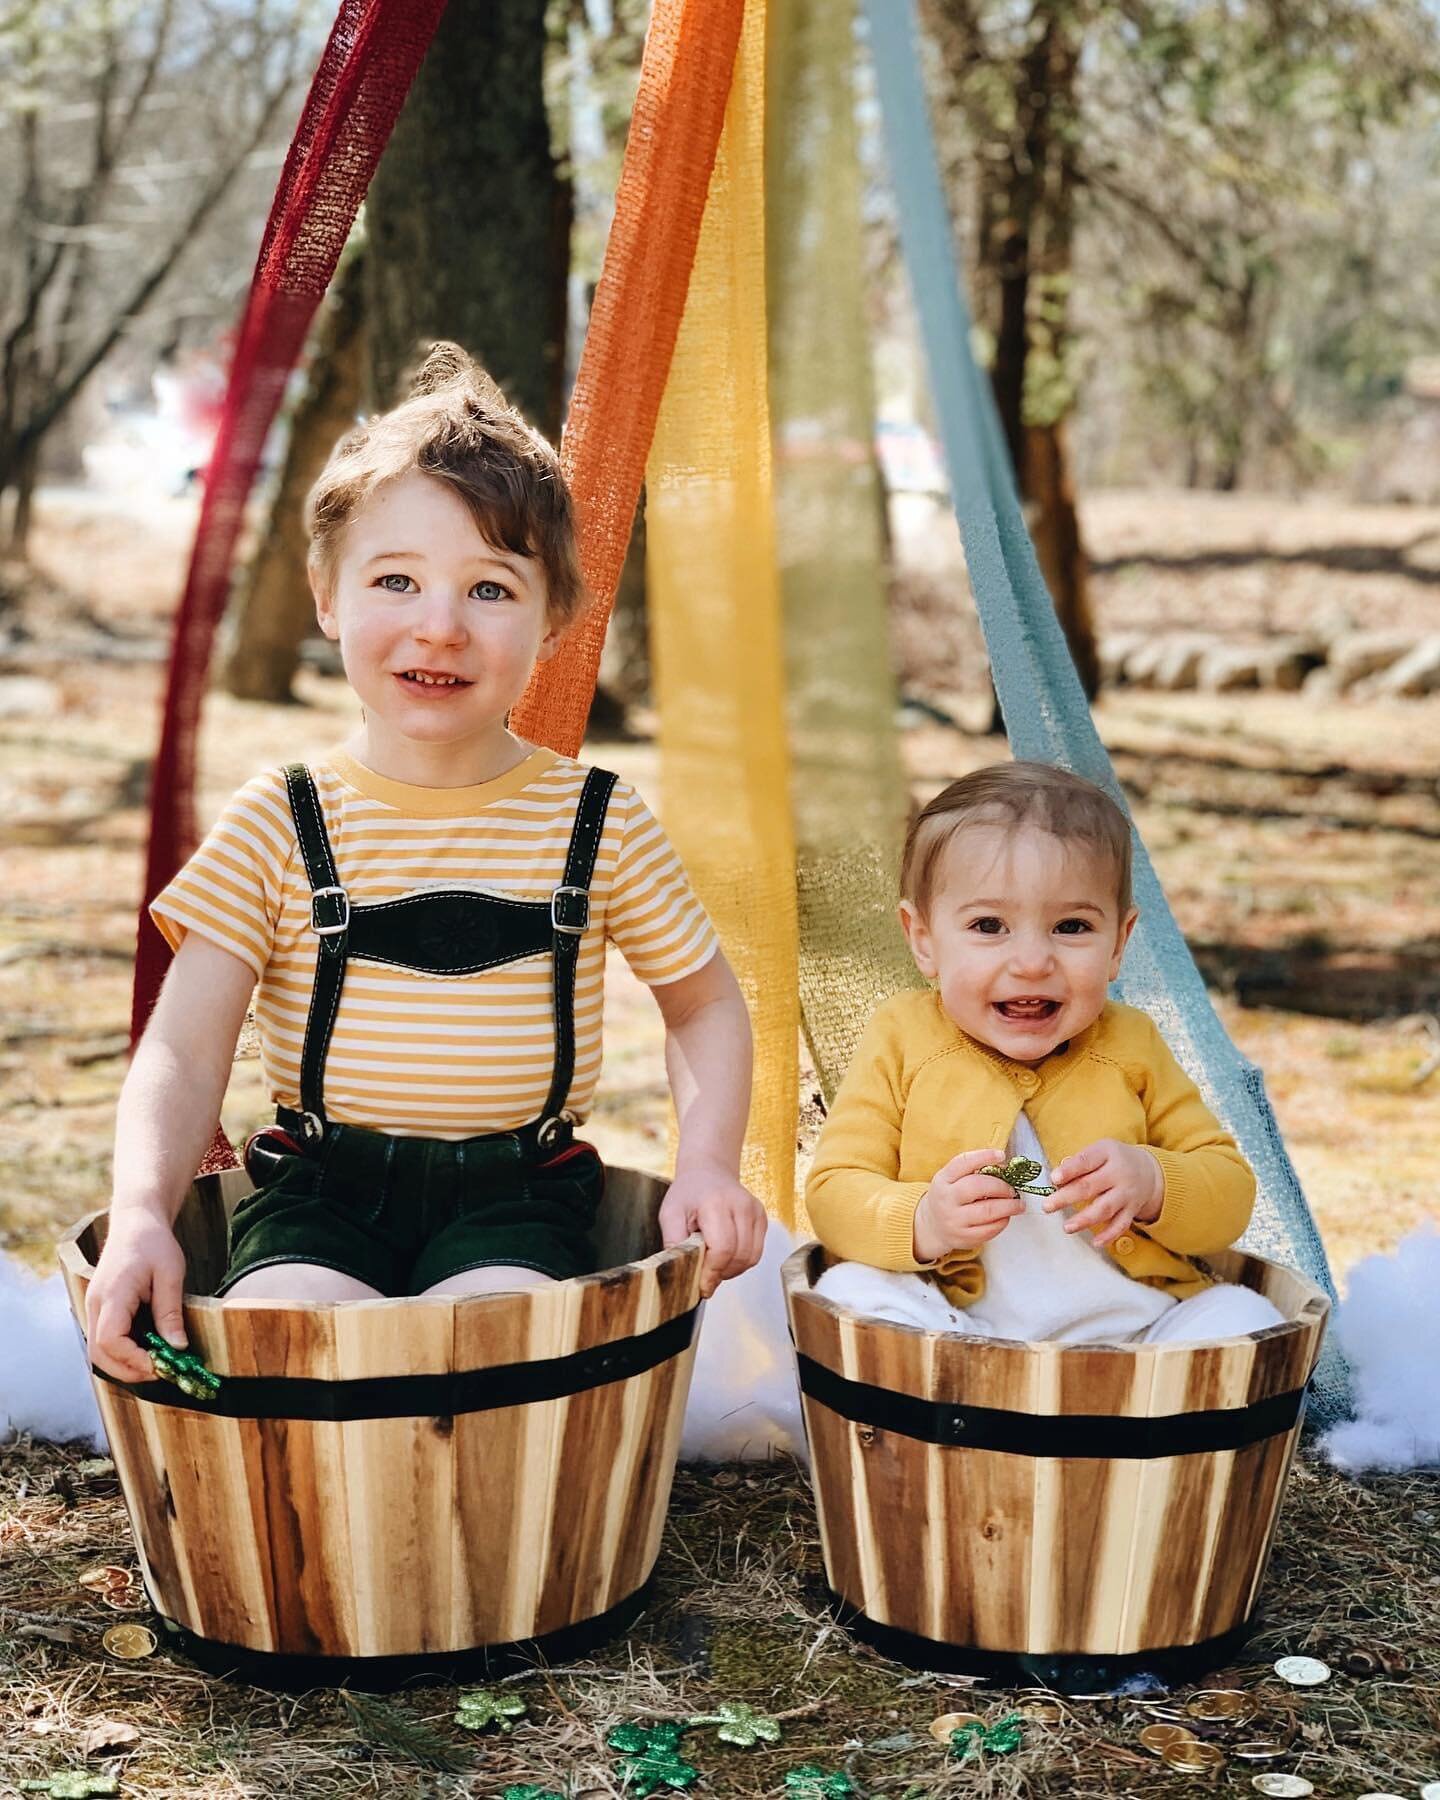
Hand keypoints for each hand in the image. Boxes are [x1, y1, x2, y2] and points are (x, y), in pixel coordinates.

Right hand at [85, 1211, 188, 1383]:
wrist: (135, 1222)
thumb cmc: (154, 1243)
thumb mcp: (170, 1274)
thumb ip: (170, 1312)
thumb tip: (177, 1347)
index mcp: (112, 1293)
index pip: (109, 1340)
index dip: (132, 1359)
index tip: (159, 1365)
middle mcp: (96, 1303)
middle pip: (98, 1353)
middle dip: (127, 1370)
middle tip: (160, 1373)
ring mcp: (94, 1307)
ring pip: (98, 1350)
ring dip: (124, 1364)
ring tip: (156, 1364)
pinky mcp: (100, 1309)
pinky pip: (104, 1340)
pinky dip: (122, 1352)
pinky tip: (146, 1350)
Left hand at [657, 1164, 766, 1297]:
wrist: (709, 1172)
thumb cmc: (688, 1193)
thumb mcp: (670, 1214)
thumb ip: (674, 1244)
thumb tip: (681, 1274)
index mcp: (716, 1203)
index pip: (722, 1249)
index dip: (712, 1273)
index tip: (702, 1287)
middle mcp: (741, 1205)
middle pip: (739, 1256)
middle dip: (721, 1273)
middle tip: (704, 1276)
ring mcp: (755, 1211)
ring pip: (751, 1258)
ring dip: (732, 1270)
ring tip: (714, 1264)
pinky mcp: (762, 1218)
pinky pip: (756, 1253)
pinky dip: (741, 1261)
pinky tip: (725, 1255)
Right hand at [912, 1147, 1025, 1264]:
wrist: (932, 1226)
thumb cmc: (949, 1198)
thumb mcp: (951, 1180)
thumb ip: (972, 1171)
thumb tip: (1003, 1167)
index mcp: (943, 1180)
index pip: (963, 1163)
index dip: (984, 1156)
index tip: (1001, 1155)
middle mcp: (946, 1199)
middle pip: (977, 1186)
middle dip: (1001, 1186)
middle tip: (1012, 1189)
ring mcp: (954, 1220)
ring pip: (988, 1211)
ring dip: (1009, 1206)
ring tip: (1018, 1204)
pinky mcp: (964, 1238)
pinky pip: (990, 1229)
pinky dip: (1003, 1221)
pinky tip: (1005, 1216)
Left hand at [1046, 1139, 1163, 1245]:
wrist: (1148, 1170)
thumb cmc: (1113, 1160)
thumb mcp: (1099, 1151)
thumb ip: (1078, 1163)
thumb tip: (1056, 1180)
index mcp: (1106, 1153)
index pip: (1086, 1161)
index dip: (1069, 1170)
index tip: (1054, 1179)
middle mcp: (1119, 1173)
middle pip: (1090, 1187)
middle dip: (1067, 1198)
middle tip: (1047, 1206)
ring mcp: (1126, 1193)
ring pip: (1105, 1208)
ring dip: (1085, 1219)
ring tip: (1067, 1227)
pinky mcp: (1132, 1210)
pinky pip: (1121, 1224)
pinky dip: (1109, 1235)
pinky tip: (1096, 1242)